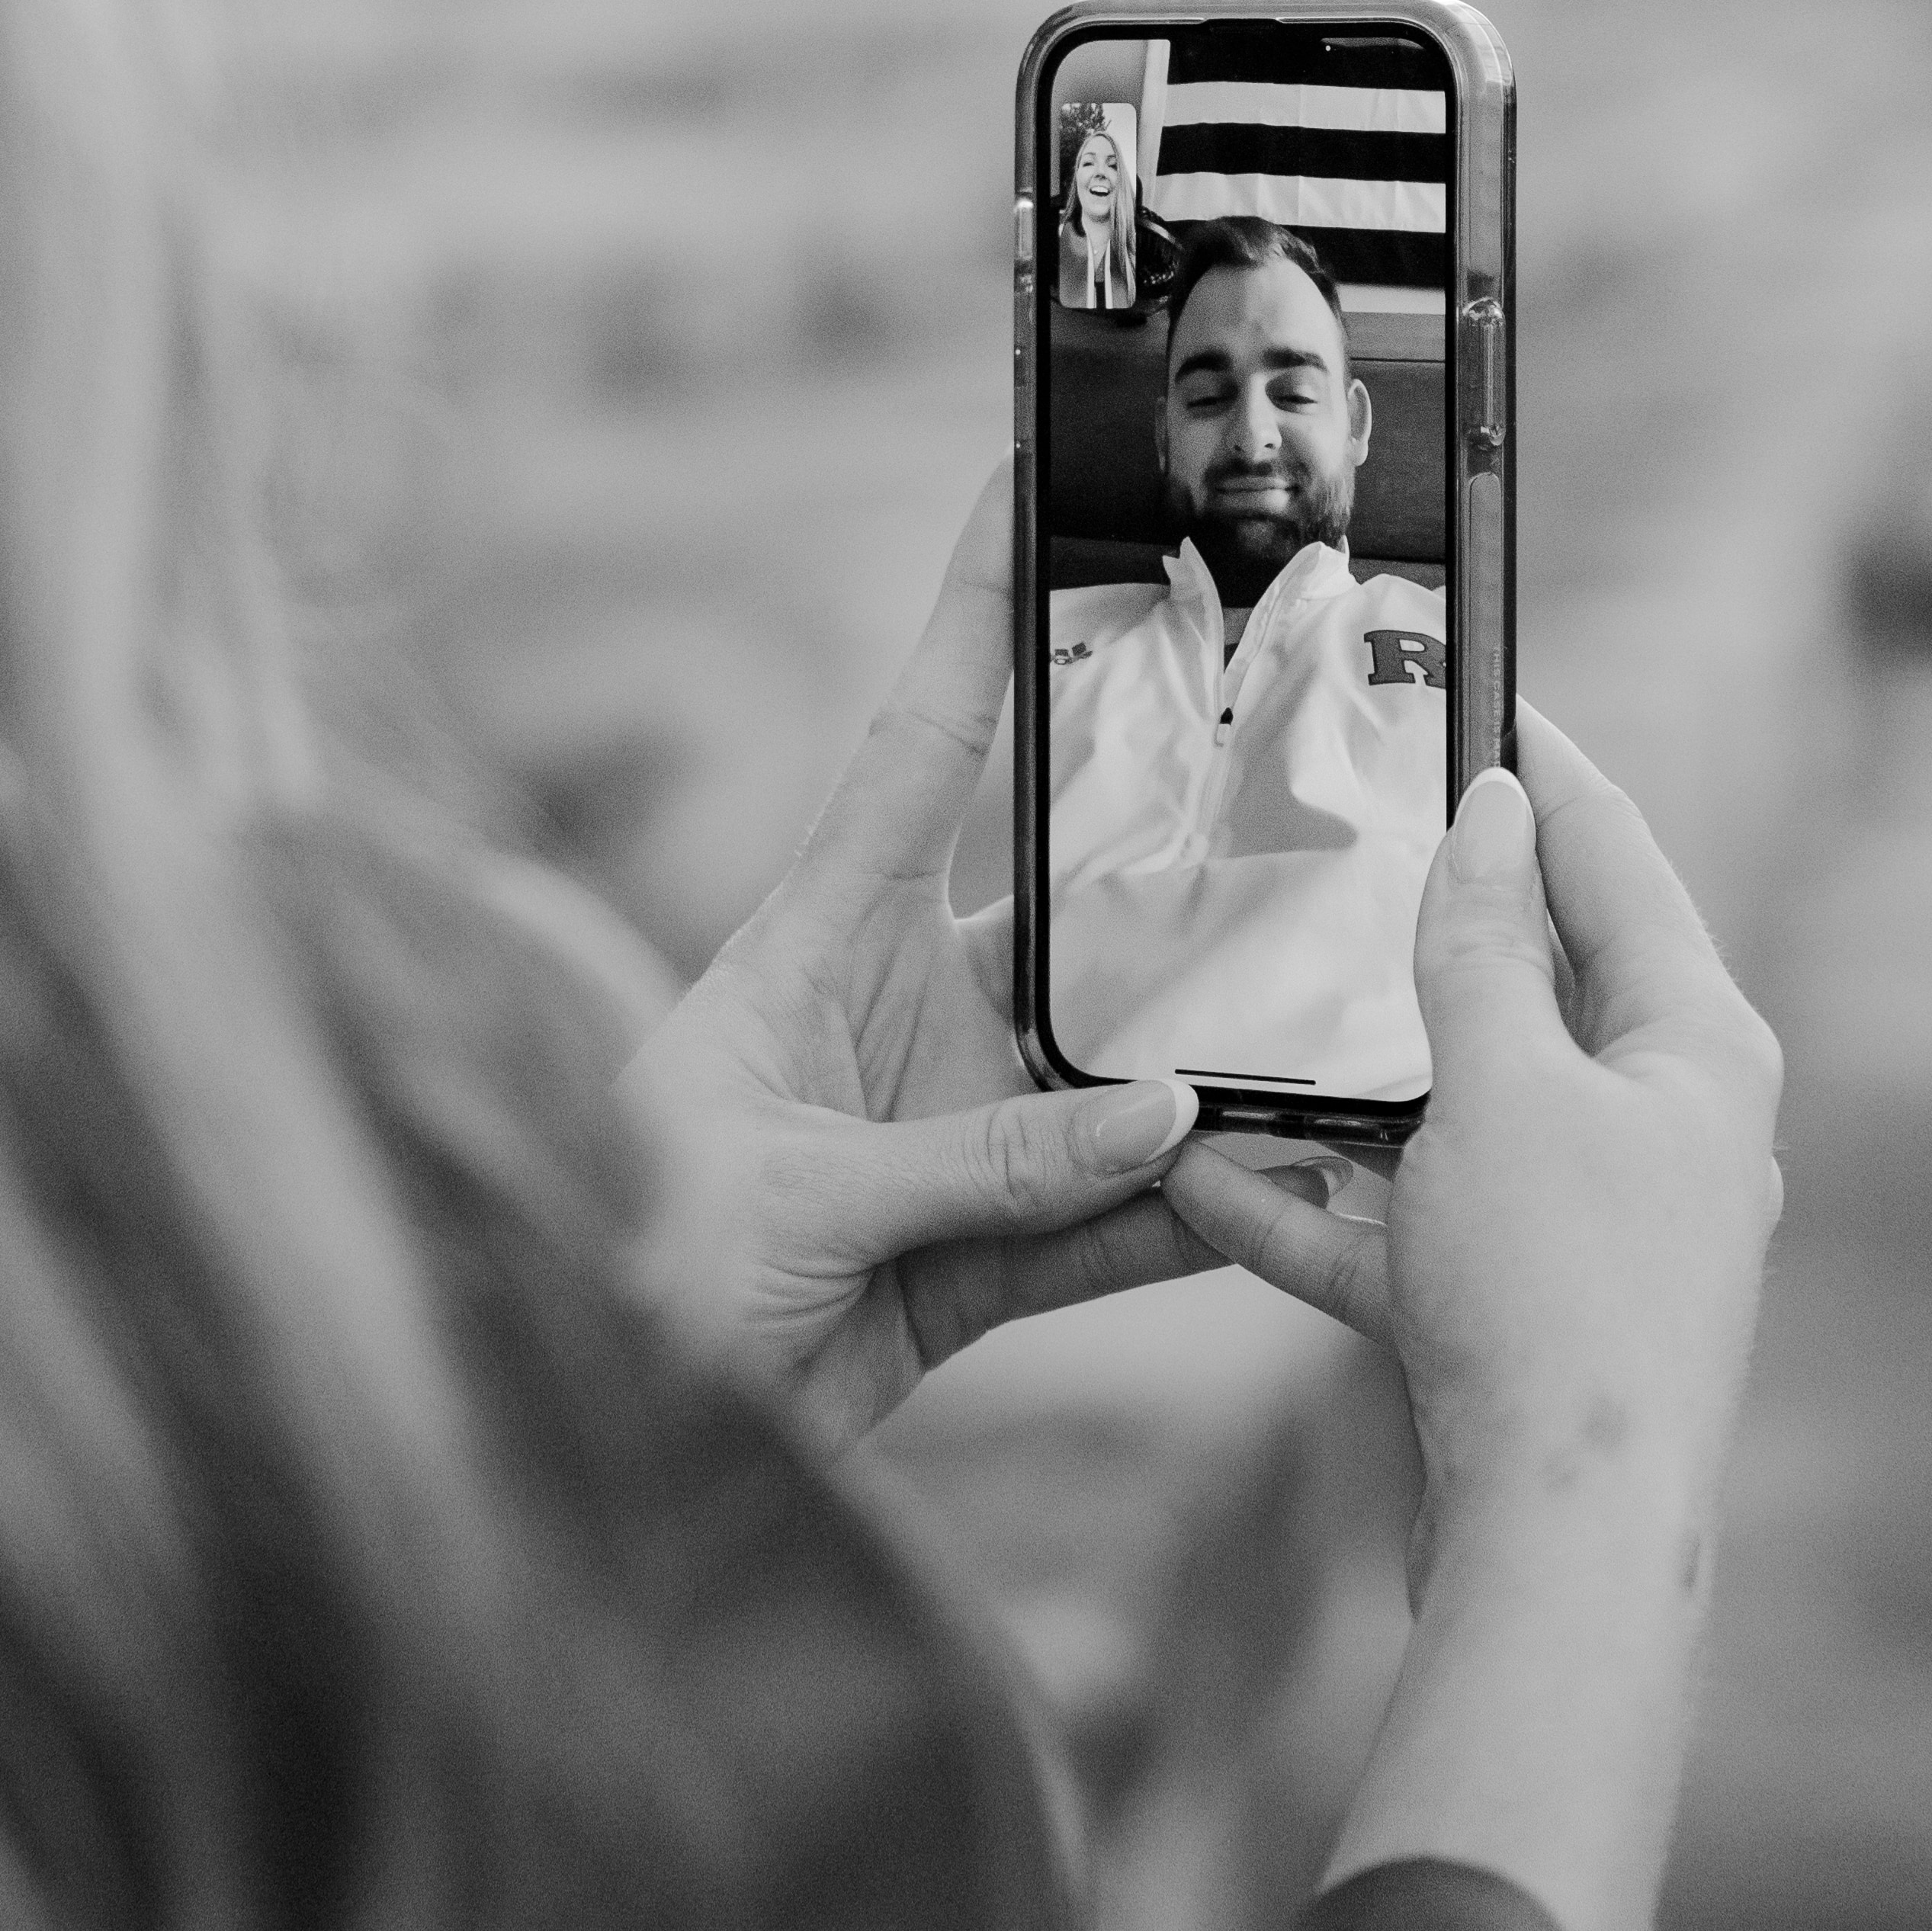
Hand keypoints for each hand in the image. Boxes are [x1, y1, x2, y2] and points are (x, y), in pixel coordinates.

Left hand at [618, 472, 1217, 1450]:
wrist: (600, 1443)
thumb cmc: (631, 1266)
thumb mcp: (792, 1198)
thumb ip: (984, 1164)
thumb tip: (1170, 1115)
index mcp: (815, 939)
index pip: (920, 744)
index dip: (973, 612)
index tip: (1026, 487)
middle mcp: (895, 1015)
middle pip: (1065, 911)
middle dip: (1177, 862)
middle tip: (1301, 791)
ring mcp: (943, 1133)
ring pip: (1111, 1077)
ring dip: (1208, 1071)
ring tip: (1332, 1032)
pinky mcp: (972, 1259)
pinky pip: (1107, 1222)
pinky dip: (1187, 1216)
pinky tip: (1273, 1195)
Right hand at [1167, 703, 1782, 1549]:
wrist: (1561, 1555)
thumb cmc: (1562, 1304)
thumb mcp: (1504, 1086)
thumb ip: (1485, 947)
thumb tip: (1497, 812)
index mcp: (1695, 1047)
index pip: (1618, 857)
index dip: (1541, 767)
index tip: (1463, 688)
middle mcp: (1658, 1125)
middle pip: (1532, 978)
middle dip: (1423, 917)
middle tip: (1330, 829)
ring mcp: (1585, 1224)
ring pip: (1448, 1106)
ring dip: (1341, 1072)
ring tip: (1239, 1001)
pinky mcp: (1511, 1311)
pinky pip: (1400, 1226)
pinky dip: (1309, 1200)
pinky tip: (1199, 1174)